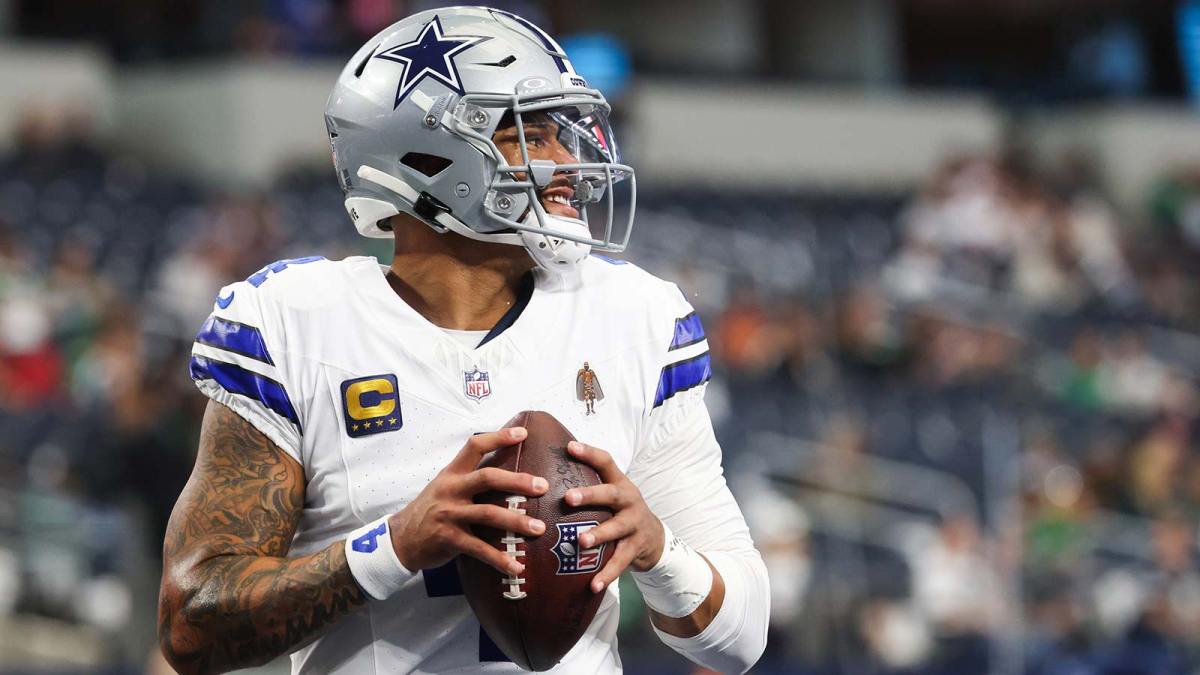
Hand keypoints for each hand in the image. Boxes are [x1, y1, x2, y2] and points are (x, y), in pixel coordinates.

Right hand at [388, 427, 548, 574]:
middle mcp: (451, 490)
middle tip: (542, 486)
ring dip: (516, 522)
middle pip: (487, 478)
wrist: (401, 539)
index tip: (524, 433)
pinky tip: (517, 567)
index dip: (499, 437)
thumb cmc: (431, 509)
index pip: (475, 446)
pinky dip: (499, 559)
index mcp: (452, 473)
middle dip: (517, 481)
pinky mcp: (449, 539)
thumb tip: (508, 472)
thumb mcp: (445, 486)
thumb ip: (469, 477)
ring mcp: (449, 514)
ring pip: (488, 514)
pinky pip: (479, 549)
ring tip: (539, 528)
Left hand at [564, 440, 664, 592]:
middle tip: (568, 498)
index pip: (606, 462)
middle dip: (590, 495)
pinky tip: (593, 585)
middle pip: (611, 494)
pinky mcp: (636, 548)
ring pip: (617, 529)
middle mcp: (629, 500)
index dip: (589, 453)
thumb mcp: (611, 495)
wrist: (655, 538)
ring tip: (582, 542)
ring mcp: (634, 525)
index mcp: (620, 483)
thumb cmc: (619, 512)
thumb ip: (588, 485)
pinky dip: (607, 574)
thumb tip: (544, 474)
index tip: (569, 447)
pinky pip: (620, 562)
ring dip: (599, 535)